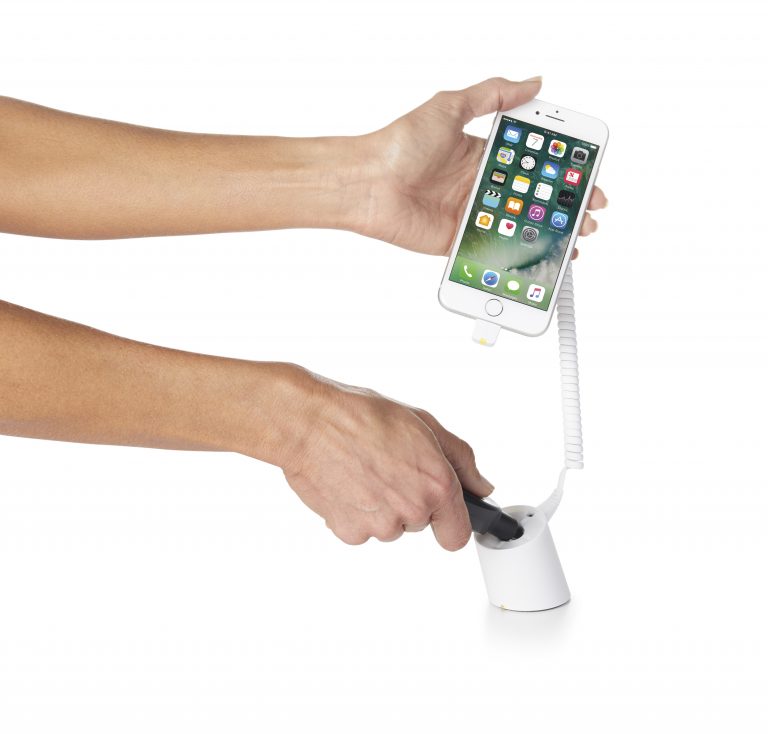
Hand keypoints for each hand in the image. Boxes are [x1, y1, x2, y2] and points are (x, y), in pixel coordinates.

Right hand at [279, 368, 493, 549]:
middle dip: (409, 500)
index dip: (450, 522)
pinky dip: (355, 512)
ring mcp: (379, 525)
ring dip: (381, 506)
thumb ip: (461, 460)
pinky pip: (361, 530)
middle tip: (388, 466)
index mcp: (437, 484)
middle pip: (419, 524)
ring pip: (389, 526)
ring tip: (364, 470)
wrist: (308, 423)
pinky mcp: (349, 532)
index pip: (458, 535)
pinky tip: (348, 482)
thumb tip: (481, 486)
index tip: (442, 514)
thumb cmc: (360, 416)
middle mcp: (412, 509)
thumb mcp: (423, 423)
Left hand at [356, 76, 607, 255]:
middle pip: (531, 198)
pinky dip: (515, 255)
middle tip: (587, 212)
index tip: (586, 174)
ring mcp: (470, 215)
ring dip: (547, 233)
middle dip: (563, 206)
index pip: (531, 163)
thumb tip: (533, 82)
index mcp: (481, 155)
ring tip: (574, 239)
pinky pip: (491, 248)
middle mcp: (478, 185)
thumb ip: (492, 95)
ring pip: (518, 226)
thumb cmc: (400, 144)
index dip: (560, 170)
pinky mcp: (456, 241)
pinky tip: (538, 258)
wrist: (368, 184)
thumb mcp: (449, 108)